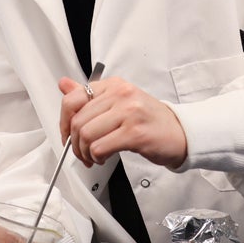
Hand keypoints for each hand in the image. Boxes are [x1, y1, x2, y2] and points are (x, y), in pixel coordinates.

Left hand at [58, 76, 187, 168]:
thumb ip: (90, 95)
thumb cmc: (149, 120)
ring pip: (86, 135)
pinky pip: (100, 147)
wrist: (180, 133)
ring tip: (93, 156)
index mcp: (114, 85)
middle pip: (78, 120)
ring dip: (85, 152)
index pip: (73, 98)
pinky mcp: (135, 133)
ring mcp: (129, 112)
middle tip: (82, 153)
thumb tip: (64, 84)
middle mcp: (121, 94)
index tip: (67, 135)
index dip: (64, 122)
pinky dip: (96, 157)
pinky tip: (103, 158)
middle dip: (74, 143)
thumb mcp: (119, 102)